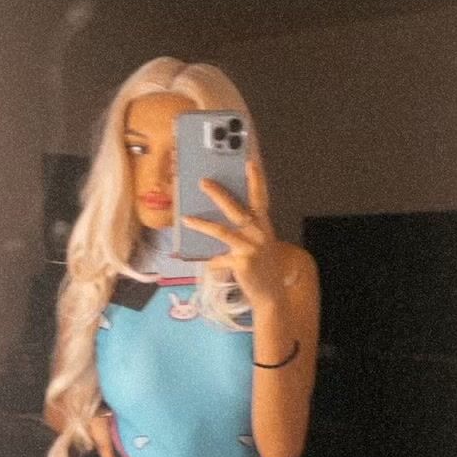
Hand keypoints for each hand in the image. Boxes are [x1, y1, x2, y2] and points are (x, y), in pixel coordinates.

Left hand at [181, 160, 284, 309]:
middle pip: (237, 208)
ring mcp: (251, 247)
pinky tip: (200, 261)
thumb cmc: (261, 267)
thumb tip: (214, 217)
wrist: (271, 295)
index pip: (260, 197)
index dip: (256, 179)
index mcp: (263, 225)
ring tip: (185, 218)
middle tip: (203, 181)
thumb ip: (241, 230)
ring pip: (222, 230)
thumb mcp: (256, 244)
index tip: (250, 161)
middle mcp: (259, 233)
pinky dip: (209, 259)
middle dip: (220, 194)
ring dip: (202, 223)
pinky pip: (218, 257)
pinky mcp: (242, 262)